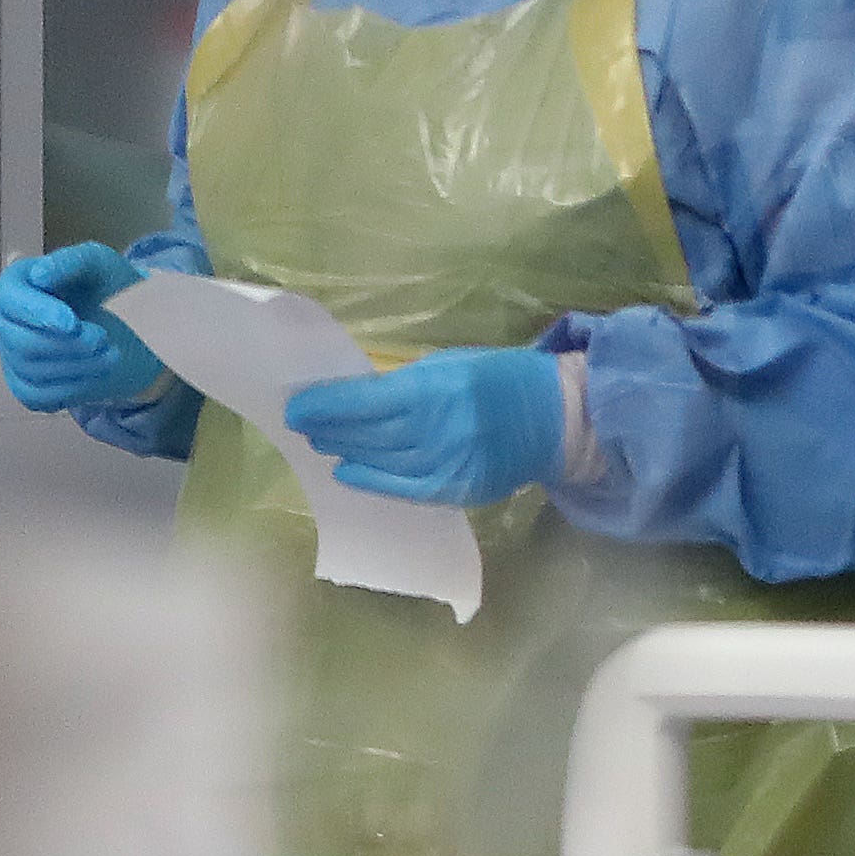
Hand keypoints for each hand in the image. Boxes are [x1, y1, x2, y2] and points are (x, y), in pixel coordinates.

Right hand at [0, 243, 162, 411]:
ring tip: (111, 354)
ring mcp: (13, 357)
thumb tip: (39, 274)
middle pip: (20, 342)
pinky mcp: (27, 387)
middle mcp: (6, 322)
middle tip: (103, 339)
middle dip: (67, 345)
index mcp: (17, 286)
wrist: (129, 325)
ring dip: (78, 365)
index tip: (72, 324)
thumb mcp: (98, 263)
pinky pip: (40, 396)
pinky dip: (73, 387)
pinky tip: (97, 372)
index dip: (38, 313)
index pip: (9, 299)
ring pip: (32, 371)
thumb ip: (70, 262)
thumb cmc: (107, 287)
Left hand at [288, 345, 569, 506]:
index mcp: (439, 388)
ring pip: (382, 461)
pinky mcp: (458, 490)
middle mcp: (441, 430)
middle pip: (370, 434)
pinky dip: (371, 481)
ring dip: (346, 452)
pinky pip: (404, 489)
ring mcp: (450, 464)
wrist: (556, 417)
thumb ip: (406, 385)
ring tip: (321, 444)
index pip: (367, 402)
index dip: (327, 407)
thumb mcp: (450, 365)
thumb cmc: (500, 378)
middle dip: (330, 429)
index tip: (297, 407)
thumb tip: (356, 398)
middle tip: (302, 425)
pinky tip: (347, 472)